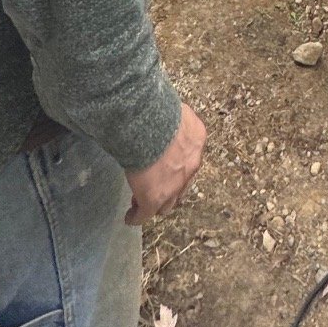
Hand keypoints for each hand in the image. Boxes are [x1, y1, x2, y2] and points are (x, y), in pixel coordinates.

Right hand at [125, 103, 204, 223]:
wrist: (149, 123)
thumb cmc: (158, 108)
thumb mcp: (175, 111)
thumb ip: (173, 119)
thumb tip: (162, 113)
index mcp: (197, 140)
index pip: (190, 158)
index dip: (176, 165)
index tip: (165, 166)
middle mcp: (191, 165)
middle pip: (183, 185)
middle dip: (170, 188)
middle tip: (156, 186)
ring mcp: (174, 185)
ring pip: (168, 203)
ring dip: (157, 203)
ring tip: (143, 203)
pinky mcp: (154, 198)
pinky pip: (145, 213)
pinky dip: (137, 216)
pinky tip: (130, 217)